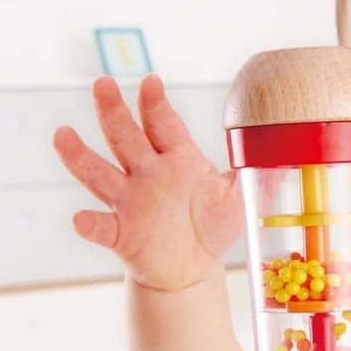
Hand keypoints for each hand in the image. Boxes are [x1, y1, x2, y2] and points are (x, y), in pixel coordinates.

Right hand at [53, 75, 242, 290]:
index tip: (150, 83)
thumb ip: (253, 175)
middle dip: (114, 111)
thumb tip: (287, 155)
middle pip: (126, 138)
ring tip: (63, 135)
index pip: (163, 125)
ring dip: (81, 156)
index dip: (155, 104)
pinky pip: (101, 227)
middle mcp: (148, 174)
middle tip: (102, 84)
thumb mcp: (238, 199)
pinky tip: (79, 219)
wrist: (192, 268)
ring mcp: (130, 202)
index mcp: (177, 158)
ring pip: (101, 175)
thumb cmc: (211, 226)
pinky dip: (90, 224)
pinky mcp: (121, 233)